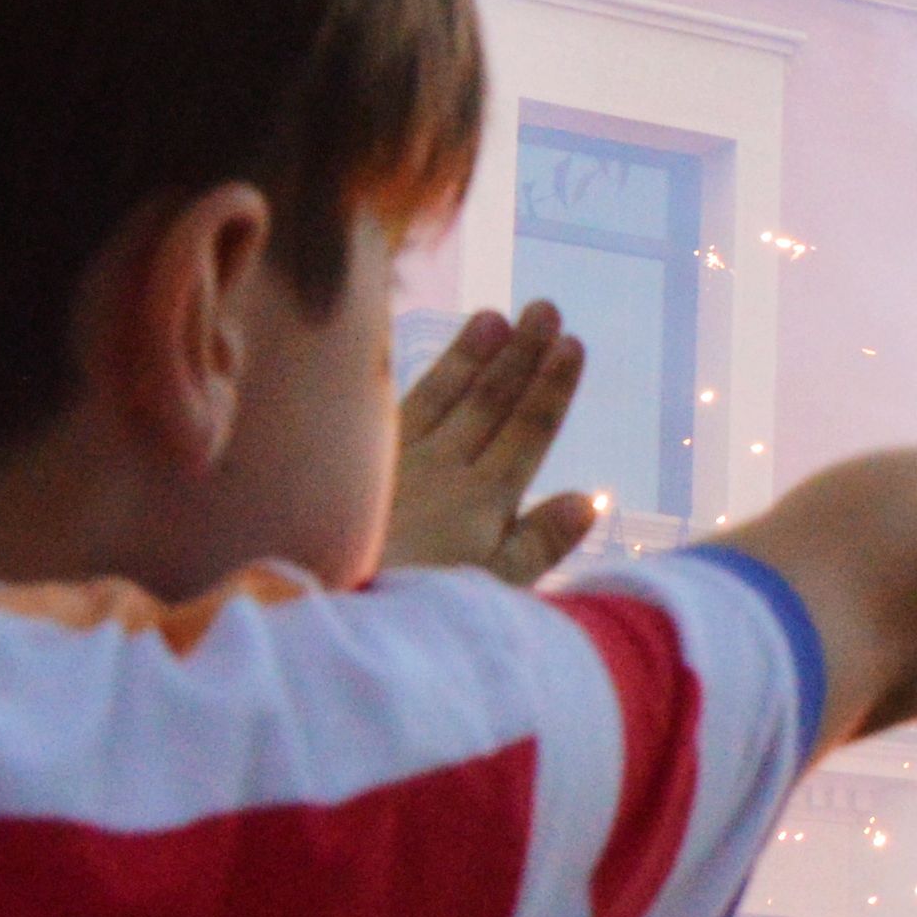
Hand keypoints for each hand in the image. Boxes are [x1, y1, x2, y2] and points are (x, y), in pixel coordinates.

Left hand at [385, 307, 598, 586]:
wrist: (327, 607)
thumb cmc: (420, 609)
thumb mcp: (492, 590)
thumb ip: (539, 544)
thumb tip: (589, 499)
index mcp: (484, 501)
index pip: (528, 431)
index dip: (553, 386)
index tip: (572, 343)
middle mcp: (446, 469)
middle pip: (491, 402)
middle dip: (522, 353)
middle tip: (544, 308)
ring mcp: (401, 462)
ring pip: (446, 396)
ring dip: (472, 355)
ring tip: (494, 317)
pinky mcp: (362, 467)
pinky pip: (398, 409)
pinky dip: (420, 381)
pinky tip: (427, 364)